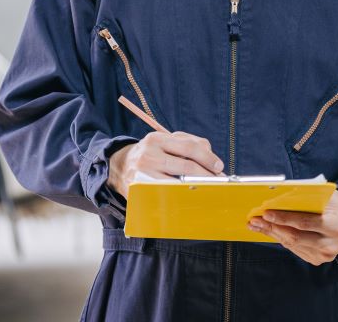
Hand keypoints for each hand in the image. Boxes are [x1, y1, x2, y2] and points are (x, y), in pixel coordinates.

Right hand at [106, 131, 224, 199]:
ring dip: (198, 187)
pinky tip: (191, 197)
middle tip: (218, 181)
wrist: (118, 166)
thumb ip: (187, 142)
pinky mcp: (142, 189)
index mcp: (157, 138)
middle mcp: (149, 154)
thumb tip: (210, 155)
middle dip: (207, 175)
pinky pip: (168, 194)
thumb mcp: (163, 142)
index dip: (207, 157)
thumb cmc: (150, 155)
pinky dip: (183, 196)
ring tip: (208, 190)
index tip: (219, 166)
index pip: (189, 146)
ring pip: (180, 182)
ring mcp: (145, 173)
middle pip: (187, 165)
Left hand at [247, 190, 337, 265]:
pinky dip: (280, 239)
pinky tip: (269, 231)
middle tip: (255, 220)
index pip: (304, 223)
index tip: (266, 213)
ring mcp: (324, 255)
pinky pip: (294, 249)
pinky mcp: (317, 259)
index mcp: (335, 225)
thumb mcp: (325, 197)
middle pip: (295, 237)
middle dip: (272, 227)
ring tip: (256, 225)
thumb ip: (306, 198)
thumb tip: (278, 197)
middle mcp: (331, 244)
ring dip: (272, 234)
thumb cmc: (334, 205)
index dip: (283, 218)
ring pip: (292, 244)